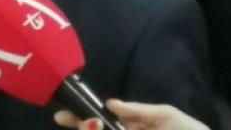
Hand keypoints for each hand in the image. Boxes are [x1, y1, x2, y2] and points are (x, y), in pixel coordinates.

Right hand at [54, 99, 209, 129]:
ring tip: (91, 126)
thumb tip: (110, 103)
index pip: (104, 123)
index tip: (62, 115)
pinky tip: (96, 128)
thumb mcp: (168, 117)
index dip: (82, 119)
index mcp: (134, 129)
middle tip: (79, 124)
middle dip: (84, 127)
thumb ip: (138, 111)